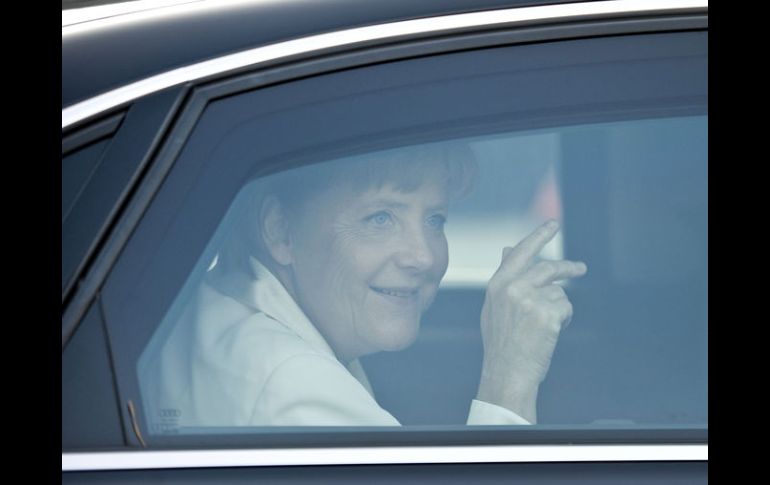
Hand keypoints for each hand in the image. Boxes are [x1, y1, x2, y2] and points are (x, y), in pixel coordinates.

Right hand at [476, 219, 586, 422]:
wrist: (507, 373)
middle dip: (567, 268)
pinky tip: (550, 334)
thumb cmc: (502, 343)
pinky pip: (566, 307)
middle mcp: (512, 288)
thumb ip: (504, 277)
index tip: (552, 224)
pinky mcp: (547, 315)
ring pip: (558, 291)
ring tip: (545, 327)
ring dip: (559, 307)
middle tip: (581, 268)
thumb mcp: (495, 307)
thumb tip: (507, 248)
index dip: (538, 236)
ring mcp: (530, 301)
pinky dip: (565, 320)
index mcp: (497, 285)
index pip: (520, 252)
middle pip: (548, 268)